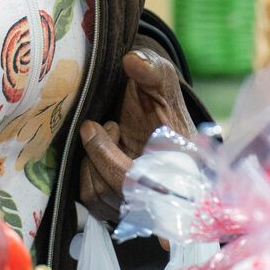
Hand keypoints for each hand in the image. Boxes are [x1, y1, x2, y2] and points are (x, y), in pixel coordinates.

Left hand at [79, 49, 195, 221]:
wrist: (153, 125)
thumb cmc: (160, 107)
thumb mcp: (161, 84)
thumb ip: (152, 71)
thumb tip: (132, 59)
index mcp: (181, 167)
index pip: (144, 181)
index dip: (119, 165)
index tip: (111, 132)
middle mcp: (162, 195)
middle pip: (113, 188)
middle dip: (101, 152)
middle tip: (107, 125)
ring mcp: (138, 206)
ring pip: (98, 195)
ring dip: (94, 162)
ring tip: (112, 138)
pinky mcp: (117, 210)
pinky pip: (90, 201)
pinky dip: (88, 173)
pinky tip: (102, 156)